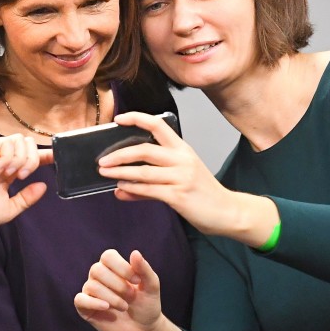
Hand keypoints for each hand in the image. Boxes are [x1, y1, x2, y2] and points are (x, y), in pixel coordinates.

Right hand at [0, 134, 51, 233]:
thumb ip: (27, 198)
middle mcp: (3, 160)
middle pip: (29, 145)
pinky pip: (6, 142)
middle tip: (22, 176)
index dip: (45, 155)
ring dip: (20, 158)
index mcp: (9, 172)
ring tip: (9, 174)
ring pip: (20, 141)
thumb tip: (44, 186)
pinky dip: (8, 156)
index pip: (31, 157)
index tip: (56, 157)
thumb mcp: (11, 208)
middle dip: (32, 159)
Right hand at [75, 249, 163, 330]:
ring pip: (92, 286)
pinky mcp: (85, 309)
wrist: (144, 330)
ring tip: (124, 306)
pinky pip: (80, 300)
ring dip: (112, 297)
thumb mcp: (151, 286)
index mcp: (112, 267)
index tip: (137, 281)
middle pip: (97, 270)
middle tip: (131, 296)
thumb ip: (144, 269)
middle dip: (118, 284)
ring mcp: (91, 292)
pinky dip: (93, 302)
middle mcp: (98, 277)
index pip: (108, 256)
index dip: (122, 267)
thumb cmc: (147, 304)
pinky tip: (107, 307)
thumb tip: (135, 252)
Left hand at [97, 111, 232, 234]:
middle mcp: (182, 159)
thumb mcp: (178, 180)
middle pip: (145, 149)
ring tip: (105, 173)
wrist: (228, 212)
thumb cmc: (202, 194)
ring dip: (121, 172)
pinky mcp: (179, 195)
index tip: (119, 119)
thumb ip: (148, 184)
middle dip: (119, 154)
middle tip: (102, 160)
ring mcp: (181, 176)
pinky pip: (150, 190)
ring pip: (144, 171)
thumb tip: (120, 188)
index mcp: (182, 149)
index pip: (158, 124)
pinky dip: (133, 188)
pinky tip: (121, 188)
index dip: (137, 118)